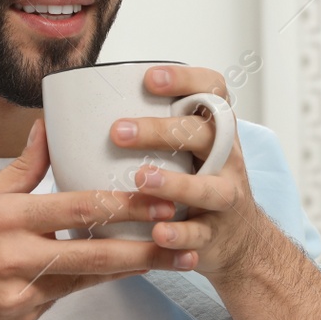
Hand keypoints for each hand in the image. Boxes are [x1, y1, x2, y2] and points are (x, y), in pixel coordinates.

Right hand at [0, 120, 187, 319]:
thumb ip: (22, 167)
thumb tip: (47, 126)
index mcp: (7, 218)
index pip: (77, 209)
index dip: (124, 206)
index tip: (159, 198)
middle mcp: (17, 258)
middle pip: (95, 253)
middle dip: (145, 246)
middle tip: (183, 236)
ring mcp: (21, 295)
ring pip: (89, 279)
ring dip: (133, 269)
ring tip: (173, 258)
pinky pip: (64, 297)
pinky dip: (89, 282)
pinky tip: (121, 273)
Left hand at [111, 64, 269, 282]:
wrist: (239, 240)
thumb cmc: (198, 183)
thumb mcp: (187, 151)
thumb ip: (153, 130)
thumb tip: (82, 111)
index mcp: (214, 131)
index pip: (212, 91)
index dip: (185, 80)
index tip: (149, 79)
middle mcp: (225, 159)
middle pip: (203, 135)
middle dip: (162, 130)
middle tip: (118, 132)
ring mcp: (225, 197)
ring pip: (209, 188)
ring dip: (176, 184)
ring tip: (142, 179)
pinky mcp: (217, 234)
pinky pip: (200, 234)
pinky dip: (180, 235)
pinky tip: (158, 233)